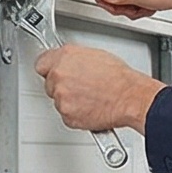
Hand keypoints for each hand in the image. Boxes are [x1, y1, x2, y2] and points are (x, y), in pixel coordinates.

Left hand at [36, 44, 166, 132]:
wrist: (129, 98)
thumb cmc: (119, 78)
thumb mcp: (95, 56)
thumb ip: (74, 59)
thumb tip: (70, 63)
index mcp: (65, 57)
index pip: (41, 63)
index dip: (50, 68)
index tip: (54, 71)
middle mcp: (59, 76)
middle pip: (49, 83)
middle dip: (61, 85)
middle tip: (80, 86)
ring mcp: (61, 98)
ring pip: (58, 100)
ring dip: (69, 100)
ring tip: (90, 97)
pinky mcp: (67, 116)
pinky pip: (66, 115)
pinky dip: (76, 114)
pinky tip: (90, 107)